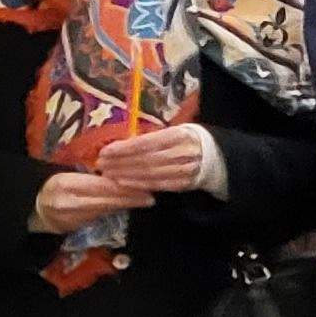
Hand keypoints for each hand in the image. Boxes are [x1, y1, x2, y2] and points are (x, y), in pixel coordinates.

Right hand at [32, 171, 151, 234]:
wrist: (37, 208)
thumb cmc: (57, 185)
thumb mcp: (69, 174)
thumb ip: (92, 175)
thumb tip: (121, 169)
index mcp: (67, 184)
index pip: (100, 185)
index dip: (123, 185)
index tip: (142, 183)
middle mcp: (69, 203)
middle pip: (106, 200)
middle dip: (130, 198)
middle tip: (150, 196)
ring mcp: (72, 218)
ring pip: (105, 210)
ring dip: (126, 205)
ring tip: (145, 200)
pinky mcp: (76, 227)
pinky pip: (100, 217)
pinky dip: (116, 211)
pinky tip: (129, 206)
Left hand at [94, 125, 211, 193]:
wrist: (214, 155)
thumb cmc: (185, 140)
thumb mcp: (172, 131)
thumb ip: (151, 137)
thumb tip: (122, 141)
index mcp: (179, 135)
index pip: (147, 142)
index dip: (124, 148)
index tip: (105, 151)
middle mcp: (183, 152)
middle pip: (146, 159)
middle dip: (121, 163)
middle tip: (101, 165)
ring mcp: (186, 169)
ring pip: (151, 173)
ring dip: (127, 175)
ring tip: (108, 174)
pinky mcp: (186, 183)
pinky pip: (159, 185)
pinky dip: (140, 185)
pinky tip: (124, 184)